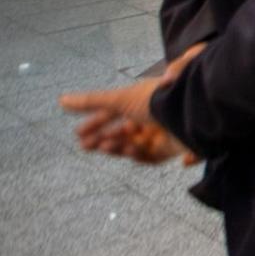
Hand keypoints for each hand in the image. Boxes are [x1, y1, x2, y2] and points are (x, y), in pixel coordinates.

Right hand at [60, 42, 203, 165]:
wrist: (192, 110)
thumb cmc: (158, 99)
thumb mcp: (121, 99)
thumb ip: (91, 101)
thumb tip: (61, 100)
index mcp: (143, 98)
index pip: (115, 111)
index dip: (96, 121)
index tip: (78, 132)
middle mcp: (153, 115)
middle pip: (123, 130)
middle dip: (102, 137)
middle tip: (83, 145)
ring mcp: (163, 131)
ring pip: (134, 145)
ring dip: (116, 146)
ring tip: (102, 146)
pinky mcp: (174, 148)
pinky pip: (151, 156)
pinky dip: (136, 155)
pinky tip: (127, 151)